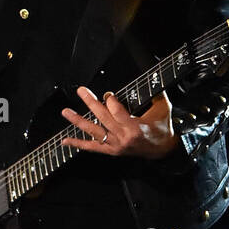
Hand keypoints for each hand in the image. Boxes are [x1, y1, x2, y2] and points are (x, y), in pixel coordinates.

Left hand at [60, 87, 180, 158]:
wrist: (163, 149)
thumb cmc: (163, 127)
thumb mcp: (163, 108)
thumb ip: (155, 93)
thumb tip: (152, 77)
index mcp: (135, 127)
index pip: (116, 111)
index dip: (110, 100)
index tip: (108, 94)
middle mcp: (122, 137)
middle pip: (102, 117)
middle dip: (91, 102)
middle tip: (81, 91)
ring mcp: (115, 145)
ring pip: (93, 131)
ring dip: (78, 121)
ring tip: (66, 112)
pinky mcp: (111, 151)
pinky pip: (92, 148)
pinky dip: (78, 144)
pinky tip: (65, 141)